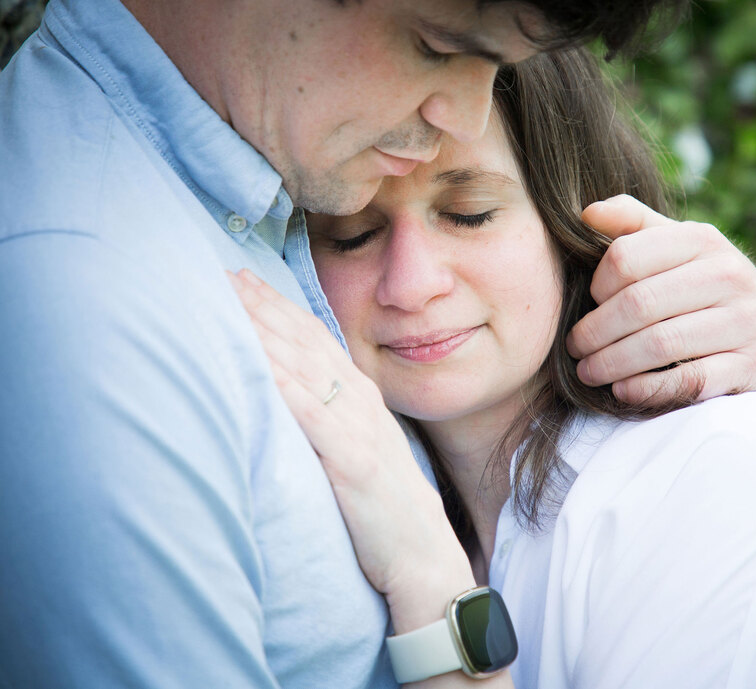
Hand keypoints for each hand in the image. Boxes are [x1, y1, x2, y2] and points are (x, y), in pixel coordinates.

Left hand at [227, 269, 474, 633]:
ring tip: (230, 302)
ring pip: (305, 368)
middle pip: (305, 342)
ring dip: (266, 333)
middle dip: (264, 306)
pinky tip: (257, 364)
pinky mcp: (352, 460)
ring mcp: (357, 429)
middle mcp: (360, 403)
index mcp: (361, 397)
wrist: (423, 554)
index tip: (242, 278)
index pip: (314, 338)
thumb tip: (291, 392)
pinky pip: (312, 416)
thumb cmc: (386, 505)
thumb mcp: (362, 447)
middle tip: (223, 272)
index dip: (278, 306)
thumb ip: (333, 416)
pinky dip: (283, 386)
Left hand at [568, 195, 755, 404]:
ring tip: (588, 372)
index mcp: (703, 240)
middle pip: (639, 303)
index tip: (587, 303)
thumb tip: (586, 213)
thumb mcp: (680, 247)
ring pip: (660, 344)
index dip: (596, 284)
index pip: (627, 257)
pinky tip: (623, 390)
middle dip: (596, 330)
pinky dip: (648, 388)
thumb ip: (634, 224)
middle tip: (575, 348)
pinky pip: (688, 380)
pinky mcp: (751, 366)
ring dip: (613, 363)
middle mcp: (729, 276)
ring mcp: (745, 322)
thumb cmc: (708, 288)